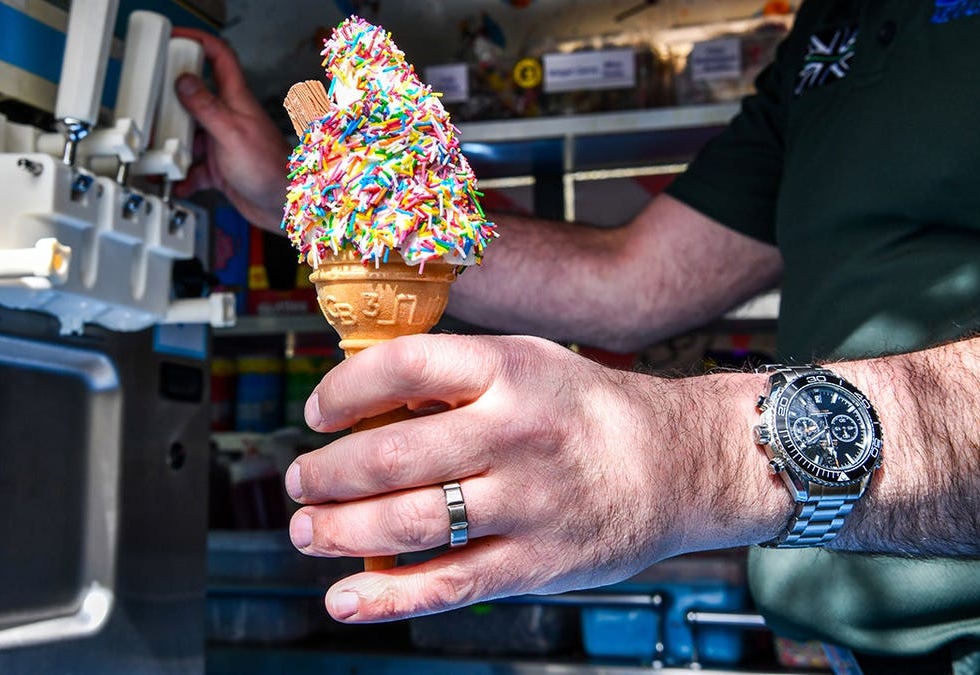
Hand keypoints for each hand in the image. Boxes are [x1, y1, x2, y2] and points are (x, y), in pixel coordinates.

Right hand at [170, 27, 289, 230]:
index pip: (219, 58)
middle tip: (151, 107)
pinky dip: (181, 175)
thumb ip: (206, 107)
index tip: (175, 39)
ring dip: (172, 146)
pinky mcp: (219, 168)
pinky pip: (193, 168)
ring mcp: (222, 142)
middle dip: (170, 104)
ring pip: (188, 136)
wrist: (283, 206)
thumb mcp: (232, 132)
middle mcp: (228, 117)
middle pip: (193, 99)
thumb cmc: (270, 168)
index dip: (198, 41)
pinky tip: (175, 181)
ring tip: (158, 153)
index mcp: (236, 99)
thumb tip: (183, 81)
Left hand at [284, 334, 774, 622]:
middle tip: (300, 483)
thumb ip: (454, 375)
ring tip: (308, 531)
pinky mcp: (535, 563)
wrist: (679, 464)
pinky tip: (345, 599)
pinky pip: (447, 585)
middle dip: (324, 475)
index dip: (340, 393)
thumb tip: (362, 395)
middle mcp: (513, 434)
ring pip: (406, 523)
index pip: (398, 369)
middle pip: (388, 456)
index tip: (318, 413)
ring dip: (339, 531)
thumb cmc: (590, 411)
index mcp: (507, 371)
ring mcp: (525, 503)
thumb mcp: (528, 361)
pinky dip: (386, 598)